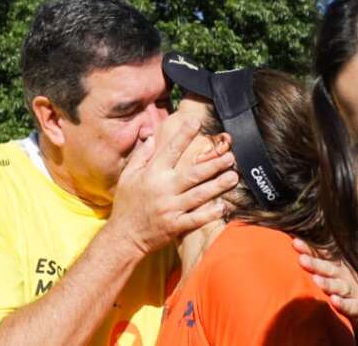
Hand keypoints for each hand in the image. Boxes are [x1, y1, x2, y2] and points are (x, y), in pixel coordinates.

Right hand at [109, 112, 237, 257]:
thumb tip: (152, 137)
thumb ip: (141, 156)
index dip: (184, 135)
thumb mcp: (127, 176)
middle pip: (192, 173)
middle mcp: (163, 189)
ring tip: (233, 176)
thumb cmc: (126, 203)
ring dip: (217, 185)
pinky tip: (223, 206)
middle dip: (213, 164)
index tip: (197, 122)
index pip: (170, 151)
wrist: (123, 235)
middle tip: (230, 156)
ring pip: (198, 195)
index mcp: (151, 174)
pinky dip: (209, 213)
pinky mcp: (175, 226)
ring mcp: (170, 208)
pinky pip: (195, 219)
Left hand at [293, 238, 357, 329]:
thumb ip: (310, 257)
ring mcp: (351, 290)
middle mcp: (343, 275)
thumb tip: (290, 240)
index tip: (294, 242)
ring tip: (316, 280)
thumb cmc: (337, 283)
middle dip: (315, 264)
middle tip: (302, 259)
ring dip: (327, 283)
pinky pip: (351, 306)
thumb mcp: (325, 269)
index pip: (320, 254)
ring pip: (339, 286)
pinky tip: (334, 300)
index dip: (308, 248)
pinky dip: (343, 304)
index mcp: (334, 264)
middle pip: (328, 268)